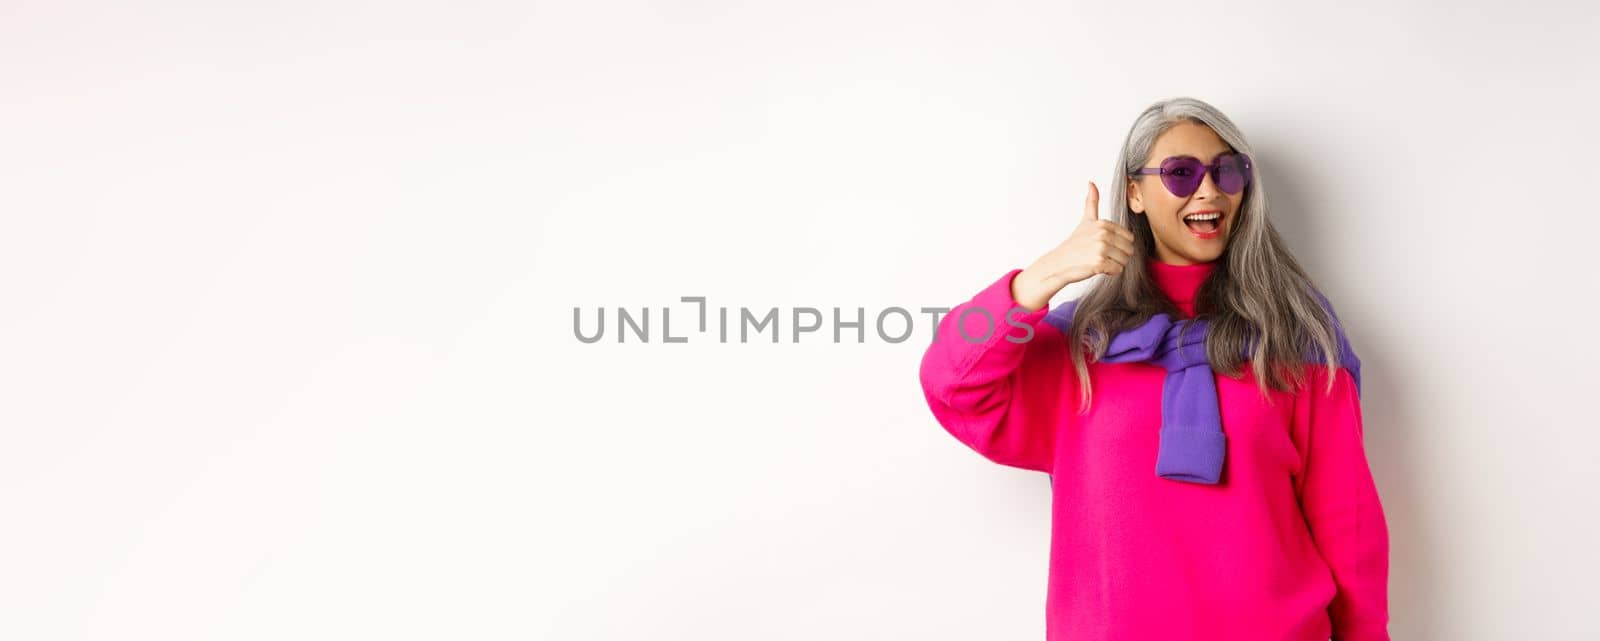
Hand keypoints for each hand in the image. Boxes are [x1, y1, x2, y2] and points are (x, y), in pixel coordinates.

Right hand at [1010, 181, 1136, 310]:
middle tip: (1101, 255)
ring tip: (1098, 261)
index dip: (1118, 245)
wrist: (1059, 263)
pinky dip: (1109, 272)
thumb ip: (1091, 202)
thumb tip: (1091, 182)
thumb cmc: (1075, 244)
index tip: (1103, 246)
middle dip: (1118, 256)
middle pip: (1129, 250)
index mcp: (1103, 224)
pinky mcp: (1099, 262)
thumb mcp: (1085, 221)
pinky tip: (1097, 268)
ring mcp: (1101, 248)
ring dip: (1114, 264)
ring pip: (1124, 261)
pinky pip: (1117, 270)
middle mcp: (1103, 234)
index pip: (1129, 238)